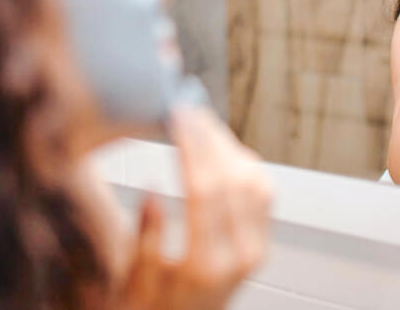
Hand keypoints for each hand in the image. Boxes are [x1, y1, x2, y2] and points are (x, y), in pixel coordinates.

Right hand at [115, 107, 271, 309]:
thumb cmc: (152, 309)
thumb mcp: (135, 280)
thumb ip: (145, 236)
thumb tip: (151, 190)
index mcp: (204, 265)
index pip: (204, 190)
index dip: (192, 147)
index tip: (178, 118)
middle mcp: (239, 256)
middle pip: (232, 179)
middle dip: (210, 137)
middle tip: (190, 109)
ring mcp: (255, 251)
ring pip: (254, 182)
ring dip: (230, 146)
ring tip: (203, 122)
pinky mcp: (261, 246)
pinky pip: (264, 194)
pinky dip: (247, 164)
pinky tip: (226, 149)